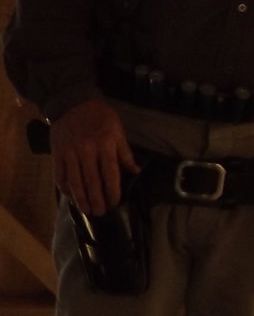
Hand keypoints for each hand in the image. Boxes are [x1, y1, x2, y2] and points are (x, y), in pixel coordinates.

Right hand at [50, 98, 135, 217]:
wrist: (72, 103)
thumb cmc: (100, 117)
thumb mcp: (118, 130)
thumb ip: (125, 152)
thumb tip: (136, 171)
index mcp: (105, 145)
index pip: (110, 174)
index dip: (113, 191)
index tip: (115, 202)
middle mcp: (87, 151)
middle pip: (92, 181)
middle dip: (97, 199)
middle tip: (100, 213)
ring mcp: (70, 153)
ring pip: (75, 181)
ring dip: (81, 198)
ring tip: (86, 210)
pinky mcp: (57, 153)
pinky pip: (60, 174)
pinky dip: (65, 187)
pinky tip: (70, 197)